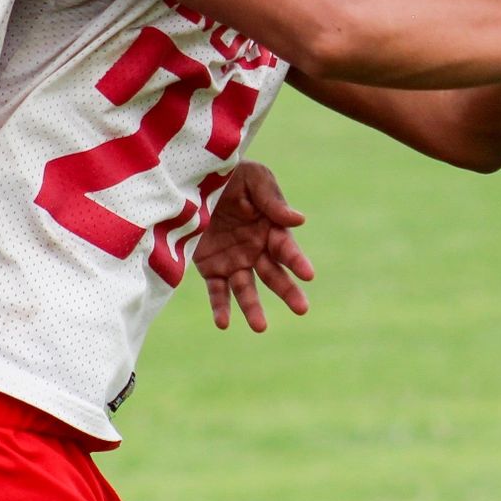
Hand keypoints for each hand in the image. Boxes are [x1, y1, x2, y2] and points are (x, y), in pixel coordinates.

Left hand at [195, 161, 314, 331]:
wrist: (192, 178)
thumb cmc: (232, 174)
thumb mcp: (254, 179)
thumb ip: (273, 201)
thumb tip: (299, 221)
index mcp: (271, 227)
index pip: (286, 248)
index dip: (297, 260)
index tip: (308, 274)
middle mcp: (256, 249)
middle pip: (274, 274)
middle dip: (288, 291)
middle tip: (302, 308)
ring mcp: (233, 260)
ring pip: (246, 289)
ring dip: (253, 308)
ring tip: (260, 327)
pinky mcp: (210, 267)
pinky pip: (217, 291)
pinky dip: (221, 307)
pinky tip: (223, 323)